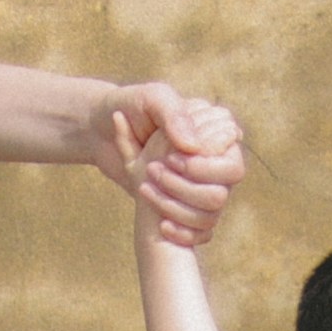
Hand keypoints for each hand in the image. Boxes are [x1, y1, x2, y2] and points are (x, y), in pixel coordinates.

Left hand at [91, 82, 247, 245]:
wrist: (100, 131)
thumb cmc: (129, 107)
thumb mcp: (152, 99)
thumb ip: (175, 115)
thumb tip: (193, 147)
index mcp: (213, 125)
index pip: (231, 149)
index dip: (203, 160)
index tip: (170, 158)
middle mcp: (212, 155)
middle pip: (229, 178)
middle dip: (189, 183)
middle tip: (153, 171)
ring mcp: (202, 181)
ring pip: (215, 205)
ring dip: (179, 203)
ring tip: (144, 187)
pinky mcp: (187, 202)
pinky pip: (203, 229)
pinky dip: (182, 231)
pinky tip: (162, 224)